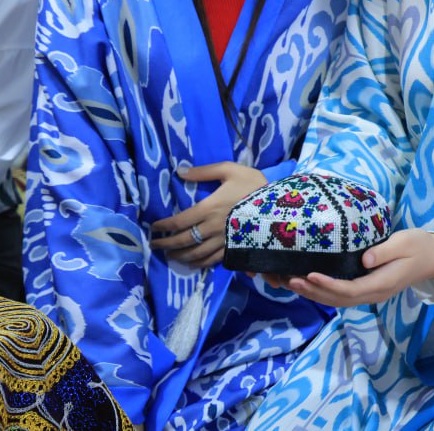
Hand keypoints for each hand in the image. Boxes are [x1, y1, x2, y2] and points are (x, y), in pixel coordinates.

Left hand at [149, 161, 266, 267]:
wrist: (279, 206)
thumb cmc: (254, 186)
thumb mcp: (231, 170)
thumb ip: (205, 171)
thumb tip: (181, 171)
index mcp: (208, 209)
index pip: (178, 222)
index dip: (163, 226)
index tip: (154, 227)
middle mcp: (212, 228)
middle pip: (183, 241)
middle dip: (166, 244)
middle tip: (154, 245)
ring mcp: (223, 242)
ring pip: (195, 254)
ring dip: (180, 256)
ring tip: (171, 255)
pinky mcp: (234, 249)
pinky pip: (213, 261)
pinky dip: (200, 264)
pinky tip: (194, 263)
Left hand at [266, 228, 433, 306]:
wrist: (433, 258)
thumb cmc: (419, 246)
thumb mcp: (405, 243)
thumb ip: (384, 251)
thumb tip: (363, 259)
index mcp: (382, 283)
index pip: (350, 290)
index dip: (328, 285)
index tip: (310, 274)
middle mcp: (374, 293)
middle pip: (339, 300)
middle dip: (313, 292)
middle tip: (290, 280)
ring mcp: (370, 293)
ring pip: (338, 300)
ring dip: (314, 294)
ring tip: (291, 283)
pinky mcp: (366, 287)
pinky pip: (341, 295)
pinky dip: (322, 291)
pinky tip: (308, 283)